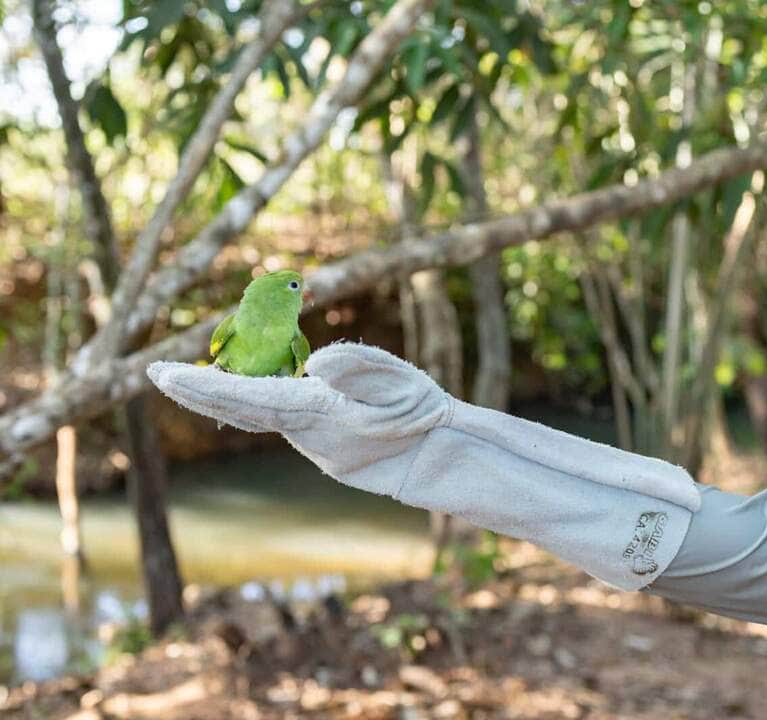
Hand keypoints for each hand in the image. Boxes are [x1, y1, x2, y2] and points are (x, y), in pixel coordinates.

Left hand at [148, 343, 449, 496]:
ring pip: (254, 418)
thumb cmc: (422, 413)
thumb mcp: (398, 380)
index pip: (247, 397)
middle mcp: (305, 432)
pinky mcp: (324, 449)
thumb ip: (356, 366)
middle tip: (155, 375)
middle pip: (239, 411)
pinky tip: (236, 396)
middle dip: (196, 393)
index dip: (203, 386)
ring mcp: (313, 445)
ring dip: (219, 399)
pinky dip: (246, 408)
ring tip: (185, 381)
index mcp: (316, 412)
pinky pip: (274, 424)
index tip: (163, 374)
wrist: (439, 459)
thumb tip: (311, 364)